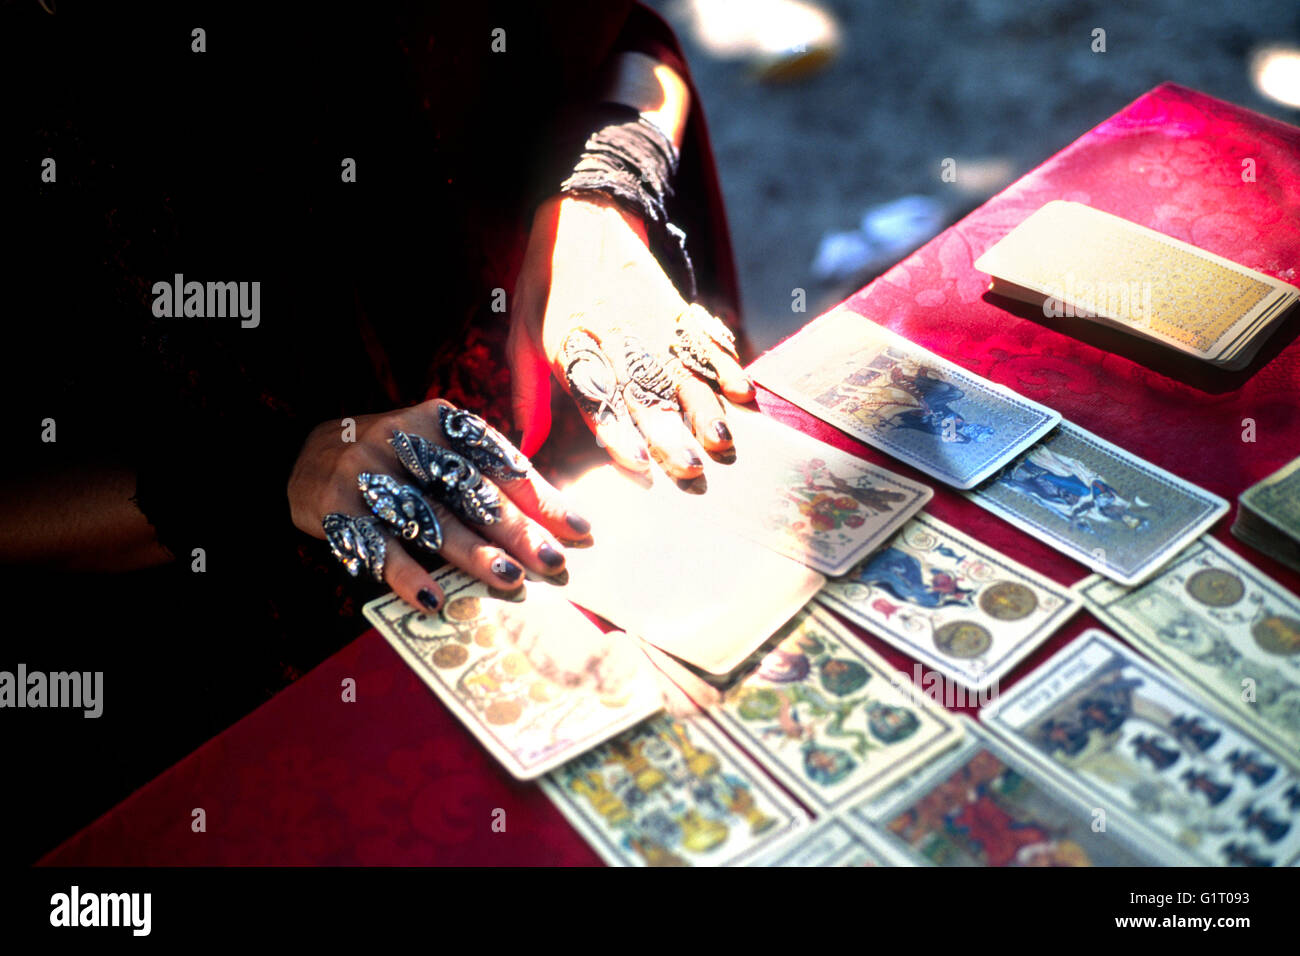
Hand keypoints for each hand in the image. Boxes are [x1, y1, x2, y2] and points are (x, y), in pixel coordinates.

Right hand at [288, 399, 590, 613]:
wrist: (306, 455)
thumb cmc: (397, 461)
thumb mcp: (438, 450)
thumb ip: (489, 477)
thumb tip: (559, 521)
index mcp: (439, 421)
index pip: (499, 461)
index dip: (541, 497)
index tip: (578, 531)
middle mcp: (404, 440)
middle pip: (470, 490)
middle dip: (516, 529)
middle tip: (553, 562)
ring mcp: (369, 473)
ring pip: (431, 519)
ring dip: (472, 553)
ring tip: (510, 580)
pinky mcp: (338, 507)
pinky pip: (378, 547)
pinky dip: (407, 575)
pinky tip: (435, 600)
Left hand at [508, 194, 753, 479]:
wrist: (582, 211)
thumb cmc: (545, 281)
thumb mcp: (522, 332)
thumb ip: (527, 393)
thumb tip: (525, 446)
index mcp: (570, 343)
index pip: (596, 393)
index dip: (617, 430)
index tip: (637, 462)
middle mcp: (612, 335)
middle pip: (644, 390)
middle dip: (669, 431)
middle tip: (690, 467)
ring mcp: (647, 320)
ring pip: (680, 370)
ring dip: (704, 408)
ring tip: (721, 440)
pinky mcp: (673, 307)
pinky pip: (701, 340)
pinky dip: (724, 365)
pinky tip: (741, 391)